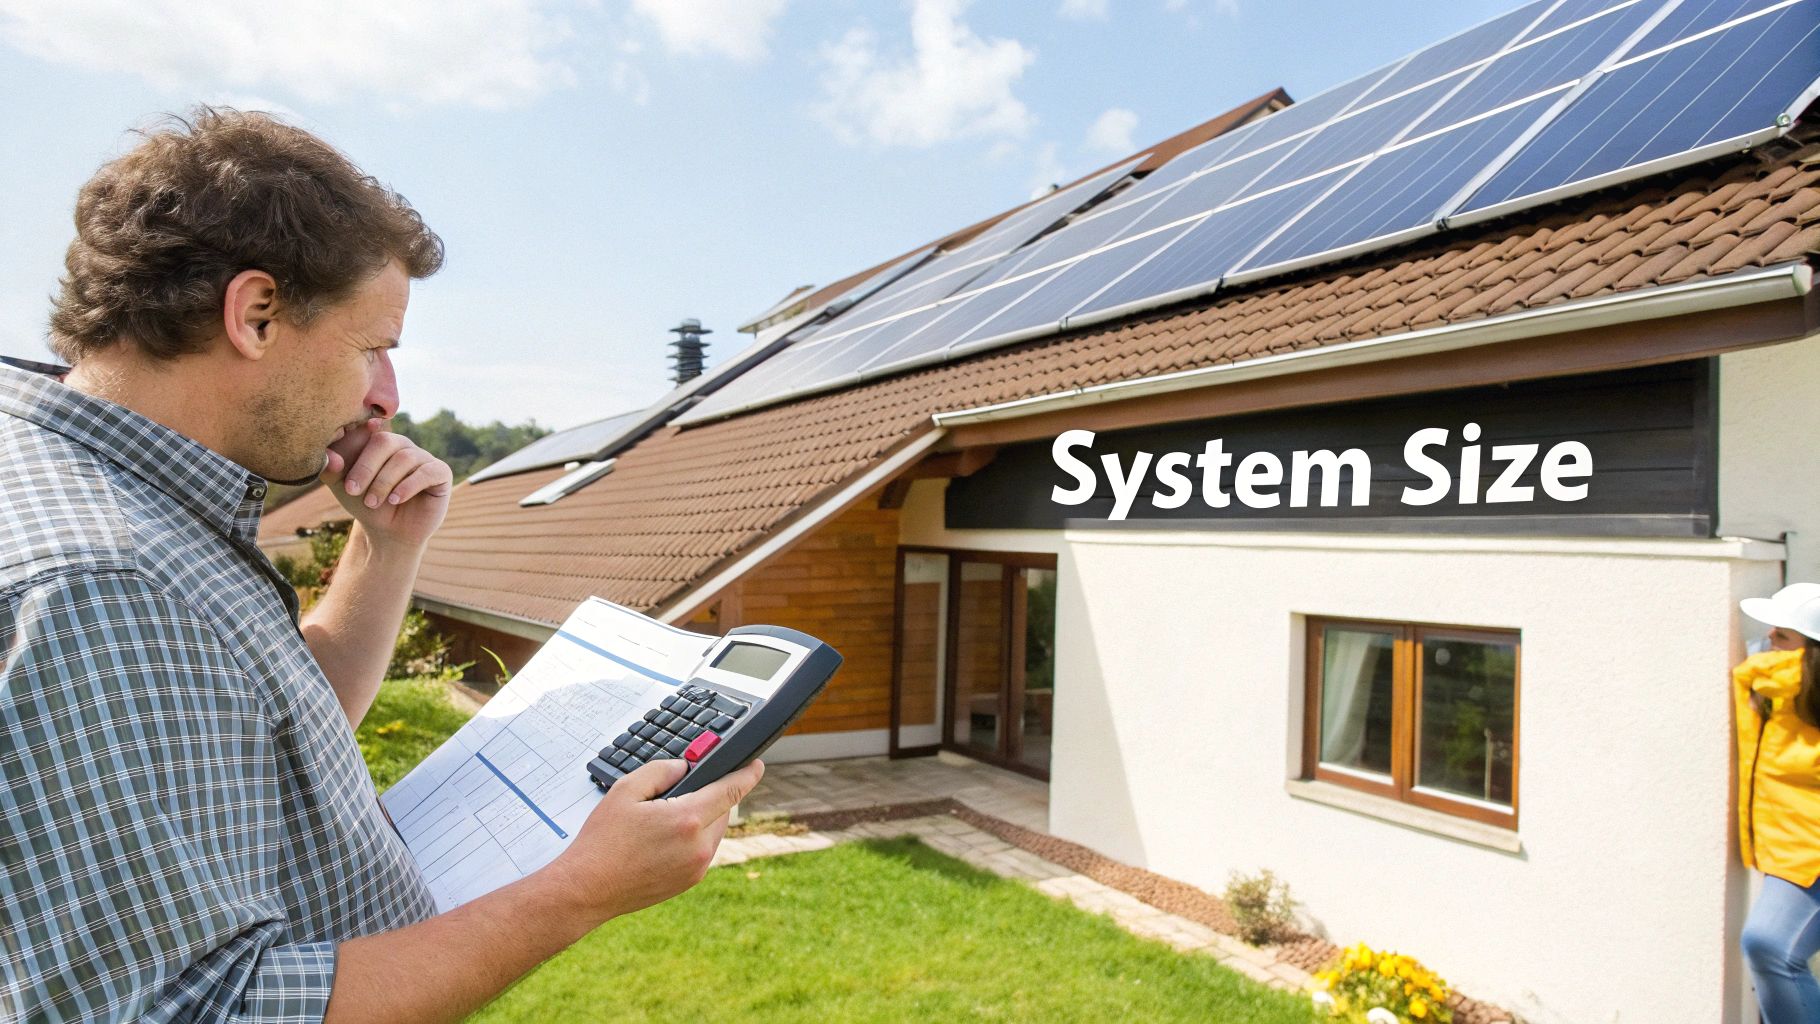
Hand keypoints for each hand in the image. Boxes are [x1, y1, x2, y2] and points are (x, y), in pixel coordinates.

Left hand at [321, 417, 452, 549]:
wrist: (389, 533)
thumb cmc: (367, 505)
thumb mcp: (343, 487)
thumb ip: (331, 469)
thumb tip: (331, 458)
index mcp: (379, 441)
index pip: (365, 431)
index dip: (351, 448)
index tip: (337, 467)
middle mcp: (403, 445)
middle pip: (385, 441)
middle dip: (366, 467)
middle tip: (353, 490)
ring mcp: (423, 457)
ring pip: (404, 458)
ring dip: (384, 482)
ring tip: (373, 502)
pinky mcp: (441, 472)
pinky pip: (427, 471)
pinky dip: (408, 486)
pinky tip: (395, 500)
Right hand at [543, 757, 764, 926]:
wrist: (587, 888)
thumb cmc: (602, 841)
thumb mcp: (626, 790)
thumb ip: (661, 771)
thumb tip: (684, 768)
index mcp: (687, 819)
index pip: (731, 791)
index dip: (748, 775)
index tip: (757, 765)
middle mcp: (699, 846)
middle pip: (722, 811)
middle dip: (710, 797)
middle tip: (680, 793)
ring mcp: (696, 867)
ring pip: (713, 832)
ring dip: (702, 819)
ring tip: (665, 819)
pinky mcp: (689, 881)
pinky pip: (703, 851)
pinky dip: (693, 839)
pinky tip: (664, 839)